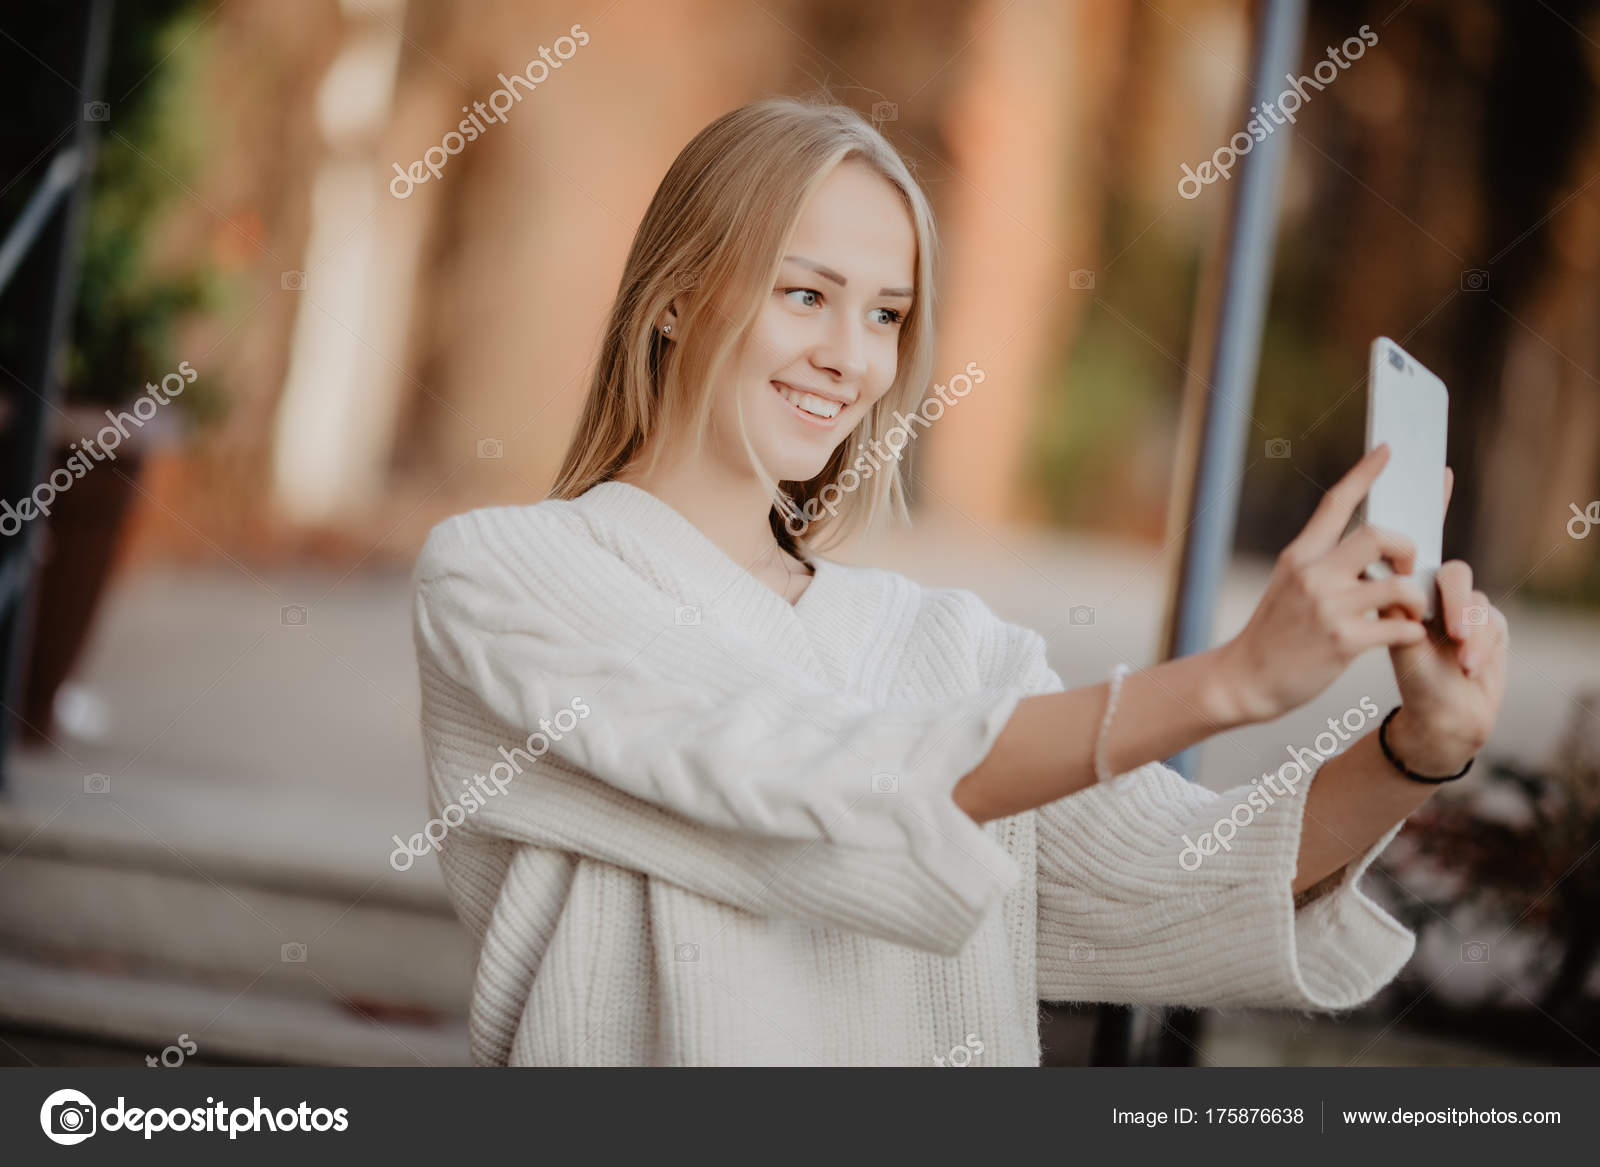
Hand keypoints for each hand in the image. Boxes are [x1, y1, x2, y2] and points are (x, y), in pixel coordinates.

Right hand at [1219, 444, 1431, 723]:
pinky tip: (1404, 637)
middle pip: (1379, 535)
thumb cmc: (1272, 636)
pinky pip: (1400, 627)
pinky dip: (1412, 631)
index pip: (1336, 502)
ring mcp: (1327, 608)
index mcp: (1299, 556)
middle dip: (1406, 548)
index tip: (1389, 449)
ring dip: (1415, 598)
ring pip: (1399, 585)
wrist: (1244, 680)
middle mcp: (1312, 575)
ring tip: (1410, 611)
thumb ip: (1322, 566)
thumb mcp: (1286, 587)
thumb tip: (1369, 551)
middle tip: (1406, 569)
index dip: (1366, 471)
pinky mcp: (1342, 642)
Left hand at [1381, 466, 1507, 773]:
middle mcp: (1443, 592)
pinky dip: (1477, 649)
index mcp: (1412, 585)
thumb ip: (1384, 599)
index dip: (1430, 505)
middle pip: (1452, 569)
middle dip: (1448, 593)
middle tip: (1436, 616)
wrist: (1439, 716)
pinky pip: (1490, 625)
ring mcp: (1470, 608)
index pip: (1419, 540)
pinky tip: (1469, 667)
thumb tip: (1368, 568)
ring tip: (1454, 648)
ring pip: (1472, 598)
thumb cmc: (1410, 673)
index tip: (1435, 470)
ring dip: (1462, 626)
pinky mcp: (1494, 628)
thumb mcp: (1385, 635)